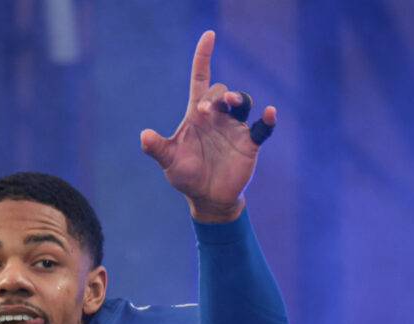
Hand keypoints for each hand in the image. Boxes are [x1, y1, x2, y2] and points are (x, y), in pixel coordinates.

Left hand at [140, 30, 276, 221]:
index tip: (209, 35)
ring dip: (237, 98)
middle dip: (214, 96)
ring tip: (230, 102)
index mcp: (197, 115)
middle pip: (220, 91)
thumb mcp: (169, 161)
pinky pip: (262, 127)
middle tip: (204, 112)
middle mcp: (218, 117)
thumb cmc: (186, 175)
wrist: (207, 198)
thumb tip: (143, 136)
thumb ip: (157, 148)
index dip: (204, 57)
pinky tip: (269, 114)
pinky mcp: (250, 143)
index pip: (201, 78)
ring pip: (242, 102)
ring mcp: (235, 128)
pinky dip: (268, 120)